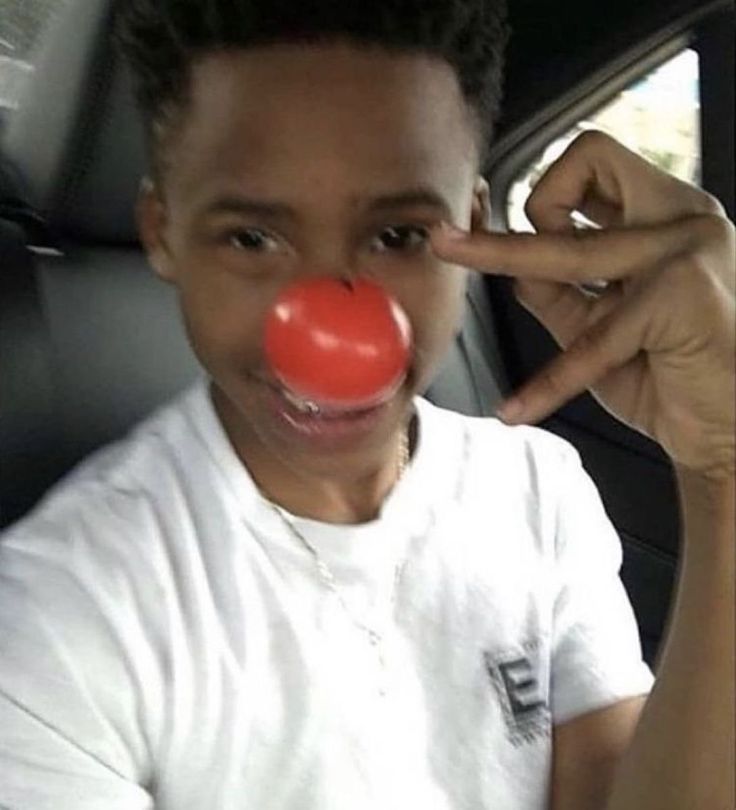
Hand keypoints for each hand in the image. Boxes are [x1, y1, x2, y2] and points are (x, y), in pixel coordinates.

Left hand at [430, 131, 735, 480]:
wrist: (733, 432)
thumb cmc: (675, 375)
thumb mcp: (602, 325)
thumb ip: (558, 288)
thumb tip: (503, 261)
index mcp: (668, 216)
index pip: (594, 160)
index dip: (548, 195)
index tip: (531, 240)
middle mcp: (685, 218)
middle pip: (582, 165)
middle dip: (517, 204)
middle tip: (452, 241)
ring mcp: (687, 251)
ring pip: (566, 247)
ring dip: (495, 253)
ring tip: (444, 252)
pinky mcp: (680, 297)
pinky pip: (589, 341)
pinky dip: (550, 383)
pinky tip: (518, 410)